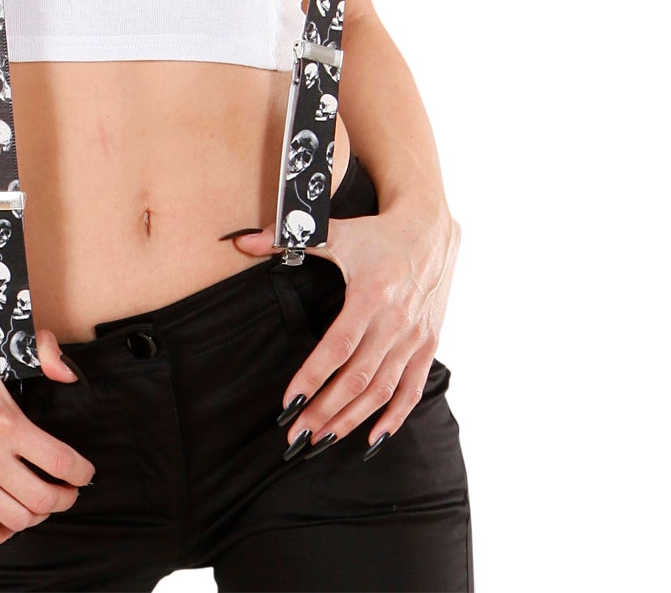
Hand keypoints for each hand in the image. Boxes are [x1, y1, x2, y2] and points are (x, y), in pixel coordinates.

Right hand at [0, 326, 95, 544]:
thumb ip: (42, 350)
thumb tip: (68, 373)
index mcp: (4, 424)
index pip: (59, 462)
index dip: (81, 471)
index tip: (84, 471)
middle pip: (42, 499)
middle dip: (65, 497)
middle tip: (68, 490)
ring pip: (15, 519)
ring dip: (37, 516)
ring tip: (41, 503)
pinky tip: (7, 518)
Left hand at [231, 200, 460, 452]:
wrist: (429, 230)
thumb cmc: (376, 234)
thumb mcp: (333, 231)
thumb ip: (284, 238)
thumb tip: (241, 242)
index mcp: (370, 295)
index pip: (337, 347)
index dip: (313, 377)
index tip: (290, 402)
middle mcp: (395, 322)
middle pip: (358, 378)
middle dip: (326, 410)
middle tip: (298, 434)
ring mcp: (414, 338)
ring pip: (383, 391)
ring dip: (353, 420)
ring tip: (324, 440)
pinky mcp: (428, 345)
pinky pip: (412, 390)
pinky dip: (395, 418)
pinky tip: (373, 439)